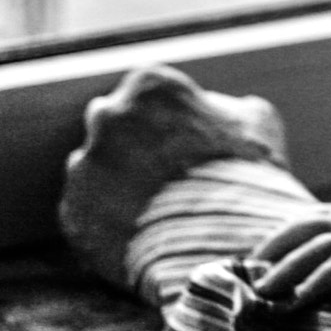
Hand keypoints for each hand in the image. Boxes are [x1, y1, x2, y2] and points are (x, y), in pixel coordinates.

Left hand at [59, 64, 288, 286]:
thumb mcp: (257, 121)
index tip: (185, 142)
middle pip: (113, 123)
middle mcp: (107, 116)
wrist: (226, 245)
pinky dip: (109, 220)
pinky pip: (87, 211)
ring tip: (158, 212)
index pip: (149, 93)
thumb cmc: (248, 176)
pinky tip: (144, 234)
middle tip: (167, 176)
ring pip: (97, 168)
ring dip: (119, 183)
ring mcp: (85, 165)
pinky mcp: (73, 212)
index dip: (170, 119)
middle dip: (135, 144)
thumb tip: (216, 110)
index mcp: (150, 85)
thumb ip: (224, 106)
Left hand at [248, 203, 330, 308]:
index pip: (301, 223)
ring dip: (284, 273)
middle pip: (298, 235)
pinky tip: (298, 299)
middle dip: (271, 257)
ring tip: (262, 294)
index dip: (275, 241)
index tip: (253, 259)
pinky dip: (316, 282)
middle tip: (247, 281)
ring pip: (311, 252)